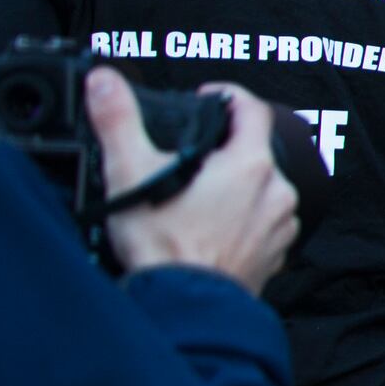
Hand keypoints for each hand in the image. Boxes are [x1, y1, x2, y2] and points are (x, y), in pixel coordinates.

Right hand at [91, 73, 297, 291]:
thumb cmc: (164, 246)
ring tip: (196, 196)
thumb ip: (117, 119)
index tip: (207, 98)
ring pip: (261, 190)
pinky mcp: (274, 254)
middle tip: (189, 157)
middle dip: (225, 149)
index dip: (228, 96)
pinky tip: (209, 228)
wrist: (184, 304)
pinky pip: (261, 225)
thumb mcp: (130, 172)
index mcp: (250, 163)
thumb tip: (104, 81)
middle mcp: (276, 192)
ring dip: (235, 186)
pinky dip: (240, 220)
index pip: (252, 109)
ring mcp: (280, 225)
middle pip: (255, 152)